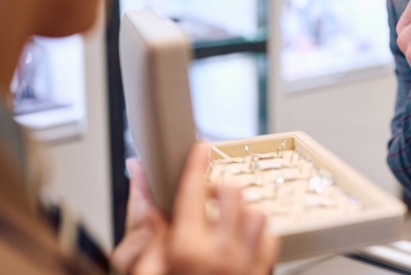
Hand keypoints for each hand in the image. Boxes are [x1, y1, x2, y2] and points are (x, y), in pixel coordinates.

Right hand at [111, 143, 279, 274]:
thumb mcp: (141, 273)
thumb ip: (141, 229)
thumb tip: (138, 187)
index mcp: (187, 251)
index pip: (195, 189)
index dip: (196, 162)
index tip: (200, 148)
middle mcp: (223, 255)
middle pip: (232, 193)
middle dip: (217, 190)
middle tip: (204, 199)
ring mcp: (248, 266)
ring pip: (258, 212)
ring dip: (241, 212)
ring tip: (223, 224)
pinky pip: (272, 238)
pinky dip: (259, 234)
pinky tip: (241, 244)